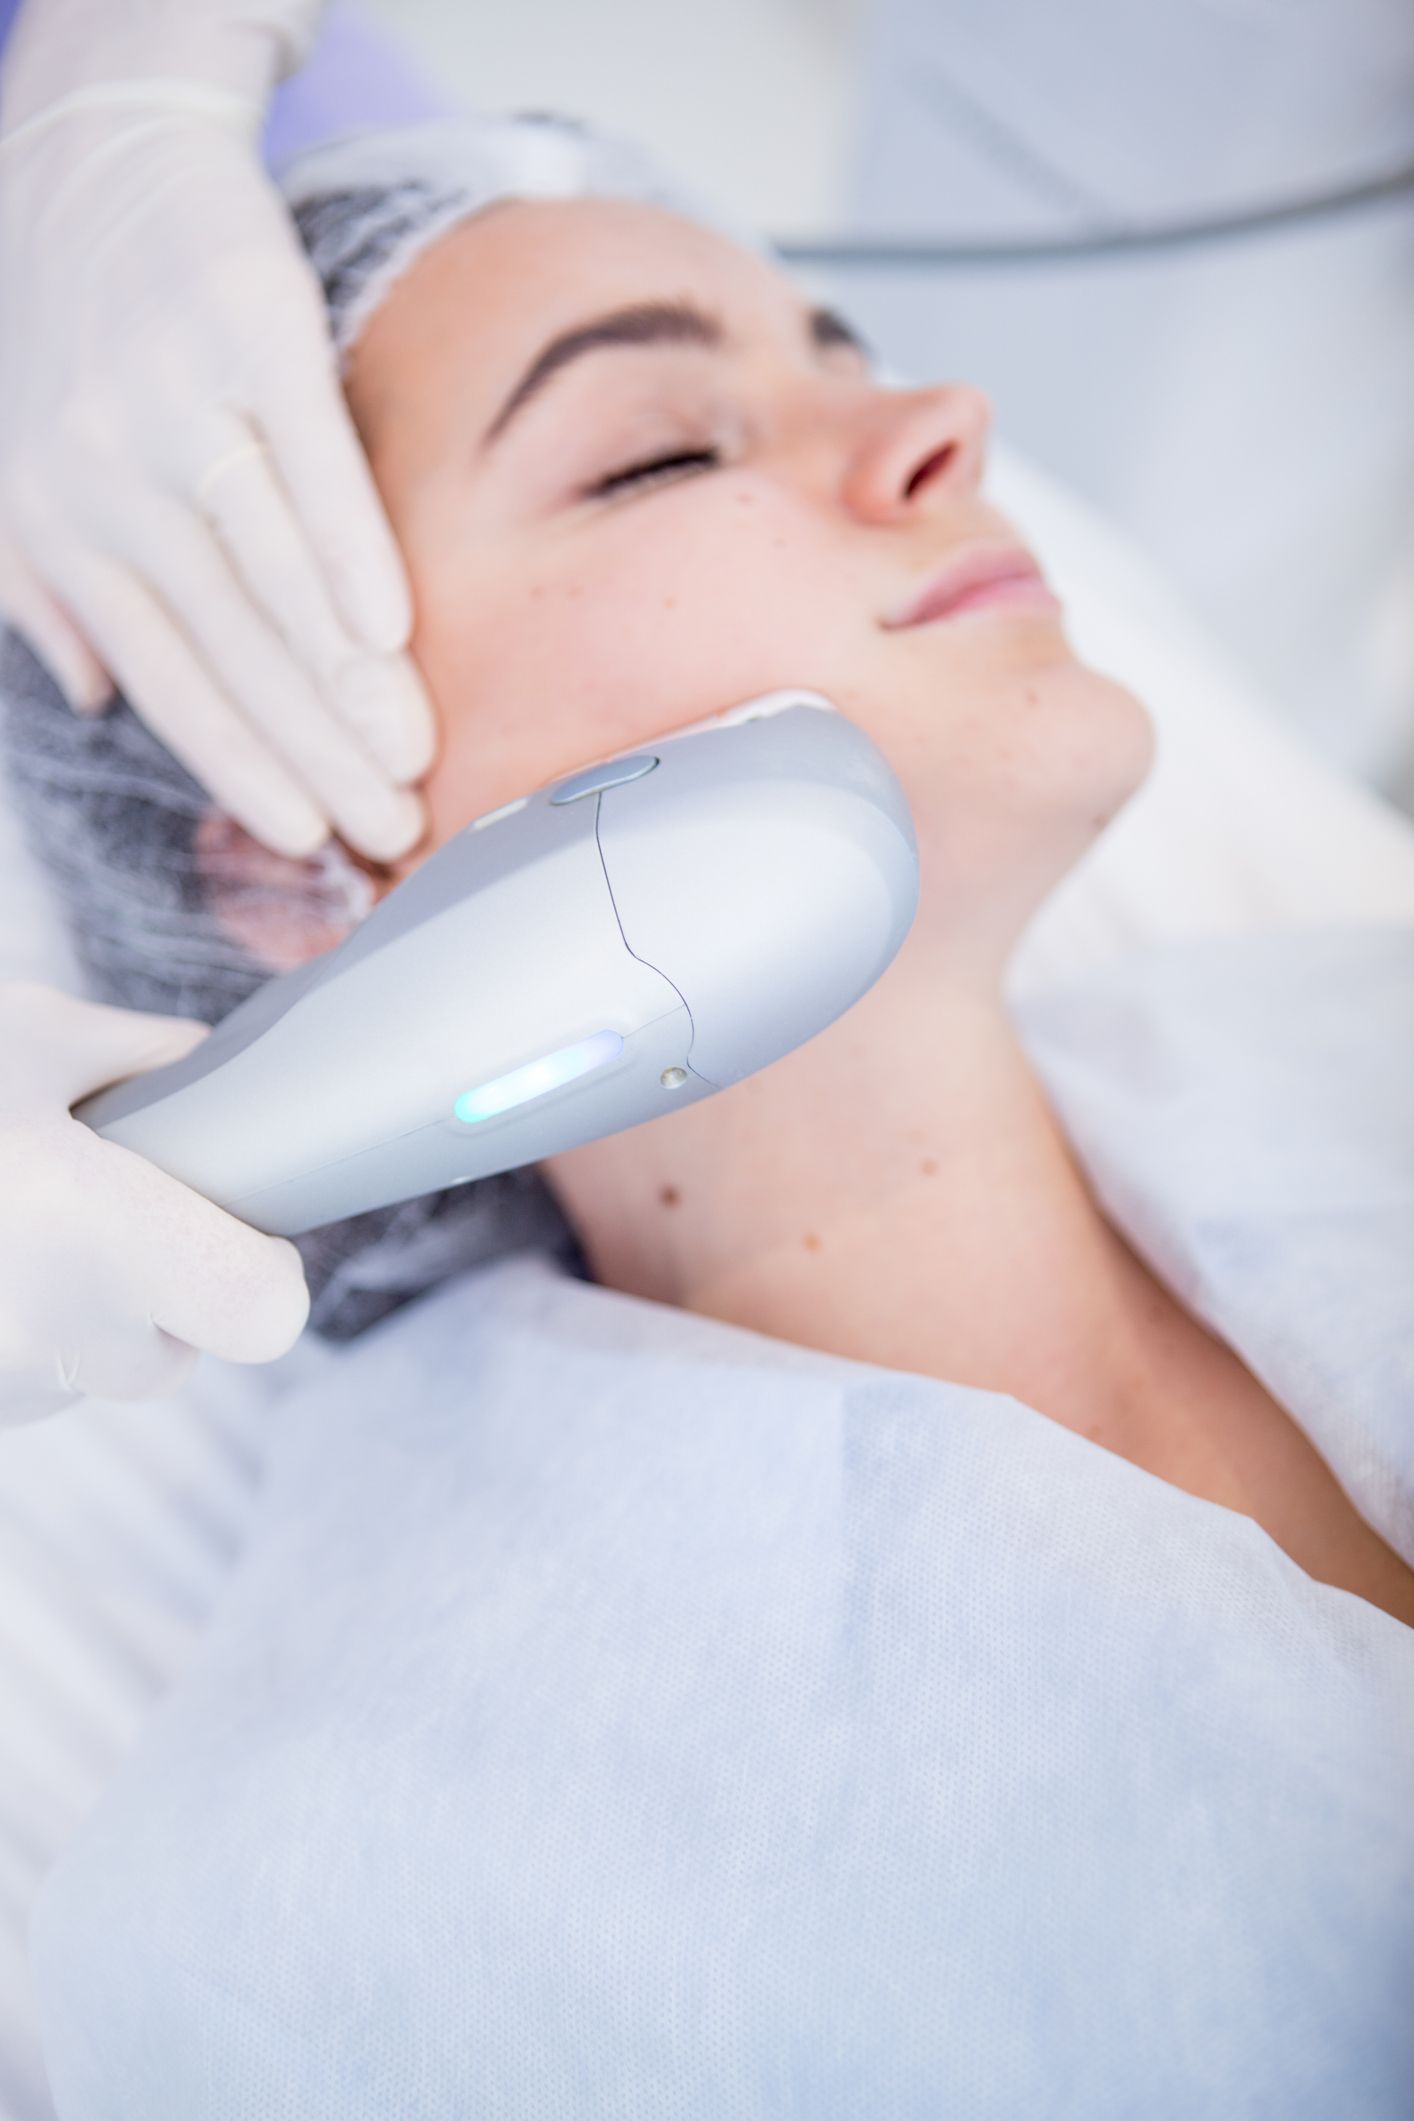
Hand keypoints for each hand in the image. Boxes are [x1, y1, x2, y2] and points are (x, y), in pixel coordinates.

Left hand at [0, 8, 436, 860]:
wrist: (88, 133)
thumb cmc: (57, 313)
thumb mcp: (17, 461)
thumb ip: (45, 586)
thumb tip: (91, 698)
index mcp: (62, 521)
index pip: (166, 679)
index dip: (241, 767)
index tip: (312, 836)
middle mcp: (109, 475)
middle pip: (231, 649)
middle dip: (315, 753)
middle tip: (391, 831)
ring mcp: (176, 401)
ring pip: (271, 576)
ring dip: (346, 682)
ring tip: (412, 757)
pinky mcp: (246, 327)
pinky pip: (307, 463)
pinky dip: (349, 551)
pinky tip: (390, 631)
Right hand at [0, 981, 309, 1426]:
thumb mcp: (21, 1036)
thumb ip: (138, 1054)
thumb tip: (207, 1065)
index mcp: (88, 1234)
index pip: (261, 1313)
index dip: (266, 1271)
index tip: (237, 1220)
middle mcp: (50, 1339)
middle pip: (179, 1345)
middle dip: (161, 1281)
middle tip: (102, 1204)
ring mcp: (2, 1394)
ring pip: (97, 1366)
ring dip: (80, 1305)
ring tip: (18, 1217)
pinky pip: (28, 1375)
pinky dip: (16, 1320)